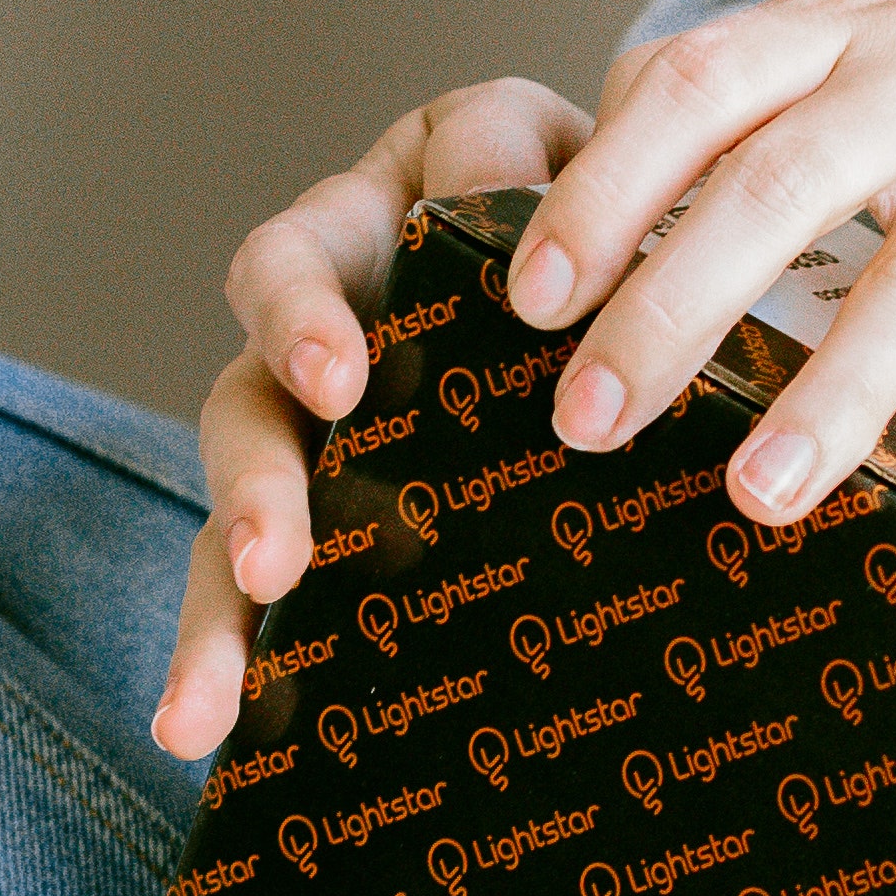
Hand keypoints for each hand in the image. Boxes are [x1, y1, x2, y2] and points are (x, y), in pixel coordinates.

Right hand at [151, 75, 592, 759]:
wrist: (690, 233)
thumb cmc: (649, 196)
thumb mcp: (619, 162)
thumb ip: (568, 187)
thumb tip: (548, 239)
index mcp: (392, 207)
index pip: (313, 253)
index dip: (308, 316)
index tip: (338, 388)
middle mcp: (337, 305)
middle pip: (248, 400)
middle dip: (255, 482)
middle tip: (272, 563)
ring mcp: (335, 406)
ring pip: (247, 492)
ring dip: (221, 606)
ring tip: (208, 703)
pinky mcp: (351, 497)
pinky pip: (275, 575)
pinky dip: (236, 654)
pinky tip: (204, 733)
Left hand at [493, 0, 895, 552]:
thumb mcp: (878, 24)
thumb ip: (750, 88)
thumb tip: (595, 183)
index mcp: (840, 33)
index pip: (692, 86)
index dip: (602, 185)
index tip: (526, 289)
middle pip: (772, 186)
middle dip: (668, 306)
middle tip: (586, 418)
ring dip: (835, 393)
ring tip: (764, 498)